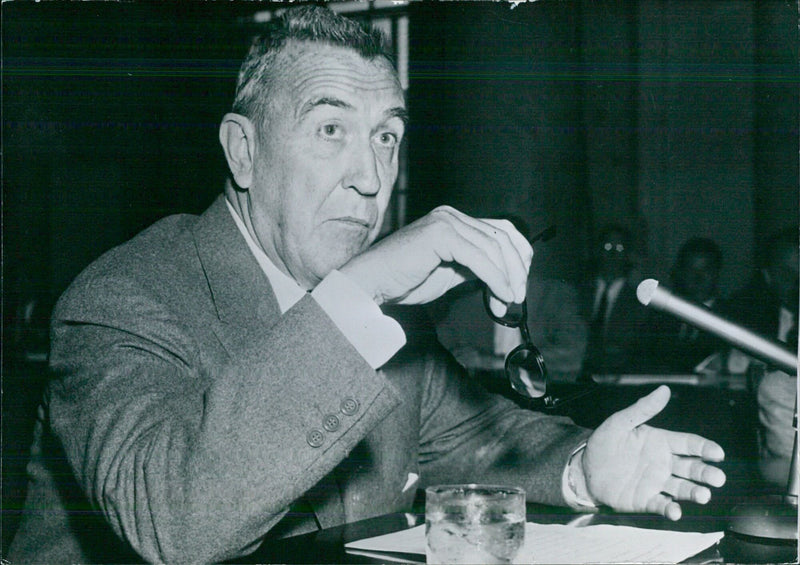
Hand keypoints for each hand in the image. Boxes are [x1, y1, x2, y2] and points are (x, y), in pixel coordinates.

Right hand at [340, 206, 532, 307]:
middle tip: (519, 297)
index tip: (520, 283)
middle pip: (501, 236)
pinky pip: (478, 258)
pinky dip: (495, 279)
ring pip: (493, 247)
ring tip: (509, 301)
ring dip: (507, 278)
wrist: (371, 284)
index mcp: (453, 219)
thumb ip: (474, 268)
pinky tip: (501, 295)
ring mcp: (445, 221)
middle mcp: (450, 215)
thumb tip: (505, 278)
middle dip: (516, 269)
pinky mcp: (440, 234)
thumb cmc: (403, 281)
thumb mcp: (450, 273)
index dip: (518, 255)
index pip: (500, 229)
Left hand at [581, 385, 725, 519]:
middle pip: (692, 469)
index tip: (718, 453)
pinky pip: (661, 505)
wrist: (585, 468)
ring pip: (682, 488)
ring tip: (703, 495)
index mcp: (661, 442)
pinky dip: (670, 509)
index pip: (689, 444)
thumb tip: (664, 390)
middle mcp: (664, 464)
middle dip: (706, 473)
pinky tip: (675, 511)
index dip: (705, 448)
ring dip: (694, 492)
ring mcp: (656, 483)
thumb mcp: (620, 422)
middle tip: (718, 478)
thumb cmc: (604, 443)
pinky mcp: (645, 500)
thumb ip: (642, 408)